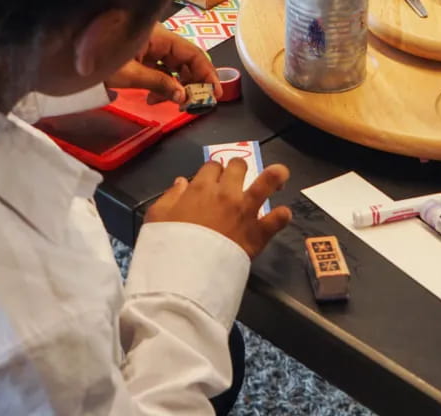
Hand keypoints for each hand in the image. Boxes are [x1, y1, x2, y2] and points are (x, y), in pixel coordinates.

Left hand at [106, 25, 219, 104]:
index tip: (215, 92)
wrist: (64, 56)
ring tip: (169, 104)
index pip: (191, 52)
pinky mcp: (139, 55)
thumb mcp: (129, 74)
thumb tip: (183, 97)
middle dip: (192, 82)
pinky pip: (160, 68)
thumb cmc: (95, 59)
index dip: (207, 72)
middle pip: (185, 59)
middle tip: (193, 103)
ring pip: (174, 66)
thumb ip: (159, 83)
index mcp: (157, 35)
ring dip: (176, 85)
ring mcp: (148, 46)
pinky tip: (155, 98)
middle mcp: (156, 37)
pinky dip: (163, 83)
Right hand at [145, 159, 291, 258]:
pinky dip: (281, 216)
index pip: (213, 165)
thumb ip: (171, 195)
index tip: (213, 179)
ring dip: (275, 177)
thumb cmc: (169, 245)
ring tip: (280, 175)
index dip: (214, 170)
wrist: (186, 274)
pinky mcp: (258, 232)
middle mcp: (226, 193)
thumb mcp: (157, 216)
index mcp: (202, 187)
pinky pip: (277, 219)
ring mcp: (245, 211)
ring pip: (266, 183)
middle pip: (238, 166)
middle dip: (238, 168)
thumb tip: (182, 181)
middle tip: (239, 178)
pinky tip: (282, 215)